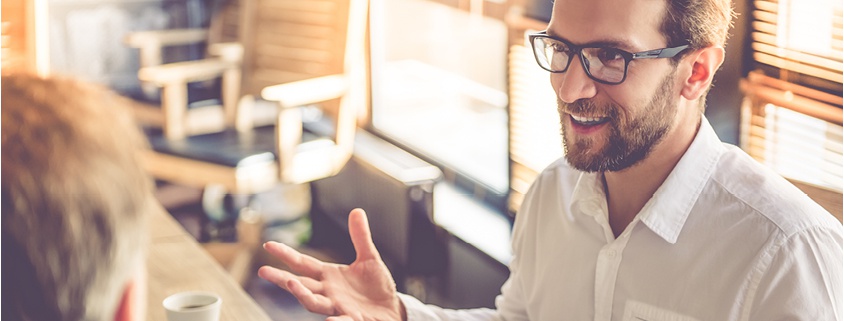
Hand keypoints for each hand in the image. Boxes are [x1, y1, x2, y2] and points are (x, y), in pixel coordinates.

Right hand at [258, 208, 405, 320]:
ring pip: (314, 303)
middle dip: (282, 279)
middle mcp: (328, 292)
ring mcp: (337, 307)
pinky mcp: (353, 319)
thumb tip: (357, 210)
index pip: (302, 264)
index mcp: (328, 276)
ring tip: (292, 284)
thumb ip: (360, 237)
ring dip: (302, 295)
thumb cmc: (376, 286)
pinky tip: (329, 320)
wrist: (391, 309)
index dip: (286, 254)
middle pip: (300, 285)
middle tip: (263, 271)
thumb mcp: (369, 258)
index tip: (268, 244)